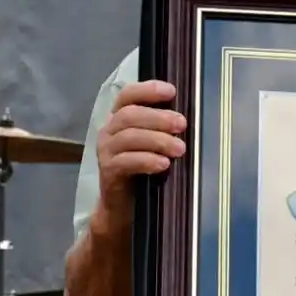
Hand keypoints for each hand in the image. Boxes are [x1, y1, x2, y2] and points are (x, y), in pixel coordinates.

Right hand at [96, 80, 186, 210]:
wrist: (124, 205)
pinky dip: (146, 160)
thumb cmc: (143, 168)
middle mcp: (109, 131)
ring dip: (157, 140)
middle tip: (182, 124)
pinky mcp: (108, 171)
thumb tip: (189, 117)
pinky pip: (126, 162)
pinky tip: (163, 164)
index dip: (147, 89)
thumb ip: (163, 128)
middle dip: (158, 117)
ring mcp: (106, 151)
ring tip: (180, 149)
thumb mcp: (153, 144)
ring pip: (129, 137)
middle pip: (130, 115)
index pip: (128, 95)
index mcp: (120, 118)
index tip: (171, 91)